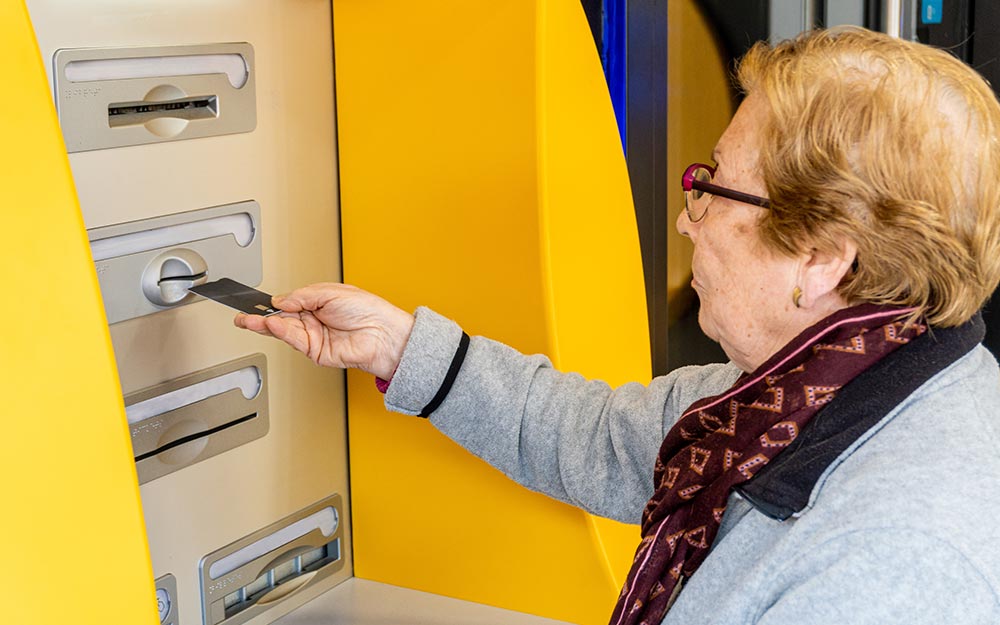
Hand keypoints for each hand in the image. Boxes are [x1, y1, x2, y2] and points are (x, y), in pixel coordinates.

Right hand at [234, 283, 413, 379]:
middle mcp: (313, 320)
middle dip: (260, 316)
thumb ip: (303, 296)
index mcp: (317, 302)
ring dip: (265, 325)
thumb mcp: (332, 292)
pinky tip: (272, 324)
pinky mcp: (315, 351)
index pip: (287, 302)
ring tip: (249, 320)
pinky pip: (294, 340)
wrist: (383, 334)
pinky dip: (281, 332)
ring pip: (282, 331)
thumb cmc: (368, 310)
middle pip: (280, 318)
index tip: (251, 301)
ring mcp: (313, 336)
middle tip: (241, 314)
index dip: (269, 302)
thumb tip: (280, 300)